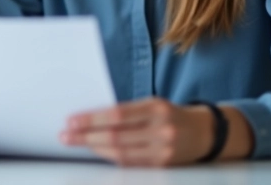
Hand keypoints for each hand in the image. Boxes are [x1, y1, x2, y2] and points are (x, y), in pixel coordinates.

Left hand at [59, 98, 213, 166]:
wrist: (205, 133)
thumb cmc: (170, 115)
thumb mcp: (152, 104)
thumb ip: (127, 112)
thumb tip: (91, 119)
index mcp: (156, 108)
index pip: (117, 115)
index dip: (92, 119)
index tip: (72, 120)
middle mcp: (161, 129)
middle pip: (116, 136)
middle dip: (87, 136)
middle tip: (66, 135)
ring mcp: (163, 149)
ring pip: (121, 152)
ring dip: (94, 148)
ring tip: (75, 143)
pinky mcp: (163, 165)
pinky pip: (130, 163)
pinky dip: (111, 157)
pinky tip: (96, 152)